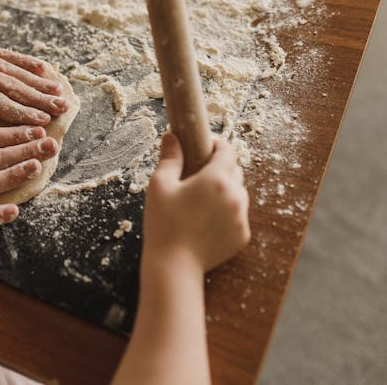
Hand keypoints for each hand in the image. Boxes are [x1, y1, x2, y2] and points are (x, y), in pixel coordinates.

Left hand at [0, 0, 66, 125]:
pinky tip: (43, 69)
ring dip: (37, 83)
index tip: (39, 122)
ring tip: (60, 94)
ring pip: (11, 70)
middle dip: (36, 99)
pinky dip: (24, 62)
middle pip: (8, 85)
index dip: (16, 112)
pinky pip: (4, 54)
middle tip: (61, 111)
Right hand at [143, 133, 249, 271]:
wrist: (174, 265)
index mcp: (216, 179)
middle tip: (196, 175)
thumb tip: (172, 136)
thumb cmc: (164, 223)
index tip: (204, 145)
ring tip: (201, 200)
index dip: (216, 145)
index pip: (227, 151)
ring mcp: (241, 217)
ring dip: (225, 190)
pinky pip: (237, 215)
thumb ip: (170, 158)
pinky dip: (226, 213)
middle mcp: (235, 196)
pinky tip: (205, 220)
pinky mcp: (242, 235)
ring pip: (238, 193)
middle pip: (234, 171)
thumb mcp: (160, 185)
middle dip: (219, 168)